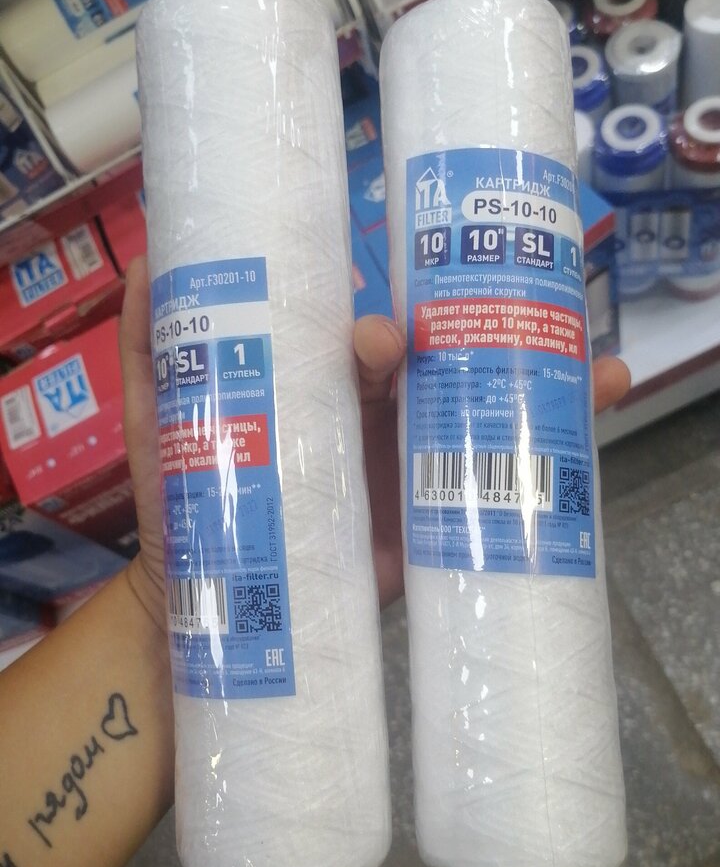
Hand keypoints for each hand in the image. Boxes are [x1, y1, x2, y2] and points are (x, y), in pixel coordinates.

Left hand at [120, 261, 630, 621]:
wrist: (221, 600)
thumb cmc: (189, 498)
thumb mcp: (163, 420)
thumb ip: (154, 352)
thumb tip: (149, 265)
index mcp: (325, 382)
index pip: (370, 339)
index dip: (387, 330)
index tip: (389, 342)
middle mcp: (380, 410)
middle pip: (446, 360)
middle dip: (488, 340)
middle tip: (515, 340)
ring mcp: (415, 461)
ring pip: (489, 404)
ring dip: (549, 376)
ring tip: (596, 368)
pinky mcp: (439, 513)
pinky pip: (502, 473)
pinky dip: (557, 447)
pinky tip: (601, 410)